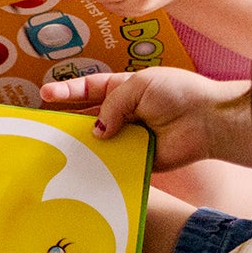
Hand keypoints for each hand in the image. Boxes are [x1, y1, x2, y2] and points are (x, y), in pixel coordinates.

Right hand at [37, 66, 251, 172]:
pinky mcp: (139, 158)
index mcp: (123, 88)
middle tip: (43, 123)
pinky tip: (84, 166)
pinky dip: (102, 163)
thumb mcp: (138, 86)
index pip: (89, 88)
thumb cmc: (177, 94)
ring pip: (99, 141)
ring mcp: (130, 136)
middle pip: (89, 116)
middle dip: (67, 118)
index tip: (45, 94)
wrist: (208, 121)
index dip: (67, 91)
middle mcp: (124, 112)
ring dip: (82, 143)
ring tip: (57, 147)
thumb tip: (97, 131)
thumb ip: (112, 105)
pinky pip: (115, 161)